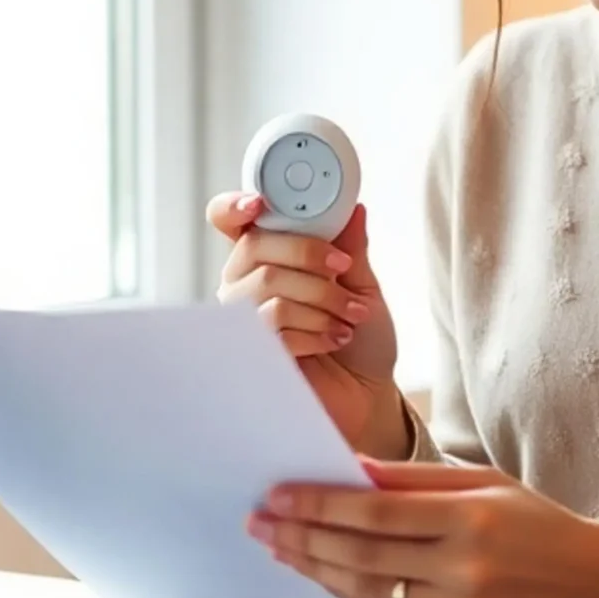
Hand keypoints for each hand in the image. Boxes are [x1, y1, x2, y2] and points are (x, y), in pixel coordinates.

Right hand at [208, 195, 406, 458]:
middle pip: (253, 248)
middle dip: (306, 254)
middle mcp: (245, 285)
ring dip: (320, 298)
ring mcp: (243, 322)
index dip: (234, 206)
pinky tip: (334, 339)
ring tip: (350, 316)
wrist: (368, 394)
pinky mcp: (252, 356)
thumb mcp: (363, 286)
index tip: (258, 203)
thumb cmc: (362, 339)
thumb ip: (351, 249)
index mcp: (268, 257)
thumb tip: (354, 208)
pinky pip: (272, 328)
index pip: (230, 221)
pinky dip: (315, 329)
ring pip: (266, 286)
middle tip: (342, 270)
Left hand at [248, 460, 598, 597]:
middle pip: (360, 554)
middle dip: (302, 537)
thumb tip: (349, 470)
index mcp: (470, 520)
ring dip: (316, 569)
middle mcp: (464, 571)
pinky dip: (352, 596)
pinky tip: (326, 575)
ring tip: (282, 548)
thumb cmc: (535, 524)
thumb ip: (414, 479)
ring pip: (367, 592)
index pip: (374, 512)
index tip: (276, 495)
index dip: (318, 505)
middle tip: (261, 522)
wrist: (593, 585)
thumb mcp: (483, 483)